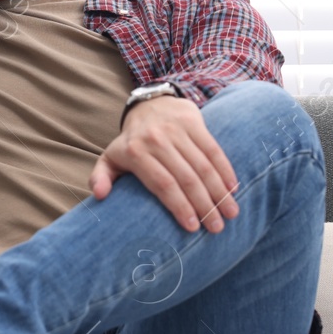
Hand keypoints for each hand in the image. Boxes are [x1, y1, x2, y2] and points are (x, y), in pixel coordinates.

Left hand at [87, 96, 239, 233]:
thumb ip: (101, 177)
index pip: (162, 184)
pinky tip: (233, 189)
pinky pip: (213, 149)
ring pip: (203, 165)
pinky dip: (225, 170)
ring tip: (230, 214)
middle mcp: (156, 139)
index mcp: (135, 152)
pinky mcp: (194, 122)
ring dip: (219, 192)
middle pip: (186, 178)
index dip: (178, 206)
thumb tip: (99, 196)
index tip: (191, 228)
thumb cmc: (131, 143)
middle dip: (204, 205)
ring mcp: (176, 129)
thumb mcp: (110, 158)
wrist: (149, 105)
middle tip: (216, 229)